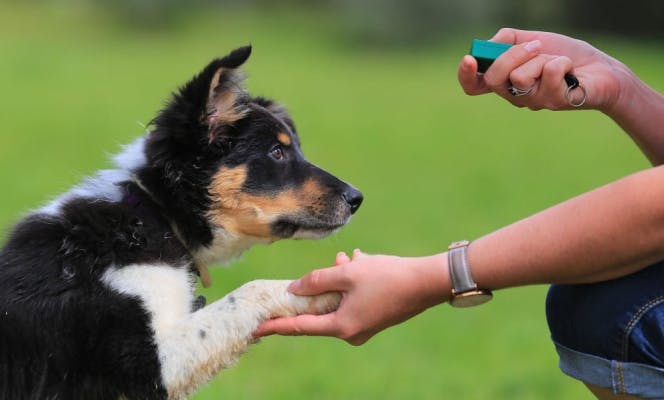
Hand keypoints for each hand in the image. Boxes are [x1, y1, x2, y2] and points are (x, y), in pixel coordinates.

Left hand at [254, 250, 448, 344]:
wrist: (428, 282)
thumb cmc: (388, 276)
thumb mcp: (347, 273)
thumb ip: (317, 280)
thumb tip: (293, 288)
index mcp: (342, 326)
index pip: (300, 327)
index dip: (276, 326)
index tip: (256, 328)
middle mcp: (352, 332)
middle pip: (321, 311)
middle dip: (319, 287)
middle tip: (322, 270)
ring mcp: (365, 326)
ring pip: (339, 300)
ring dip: (339, 279)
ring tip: (349, 258)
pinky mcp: (375, 317)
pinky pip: (353, 299)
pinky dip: (352, 282)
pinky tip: (360, 261)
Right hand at [458, 28, 626, 112]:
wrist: (602, 69)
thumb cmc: (566, 55)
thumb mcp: (534, 39)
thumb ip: (508, 40)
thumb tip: (489, 45)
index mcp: (506, 81)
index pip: (474, 86)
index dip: (466, 76)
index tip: (470, 59)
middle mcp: (515, 96)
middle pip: (493, 79)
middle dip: (512, 55)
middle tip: (536, 46)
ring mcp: (534, 102)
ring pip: (520, 77)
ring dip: (542, 58)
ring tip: (558, 61)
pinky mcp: (554, 102)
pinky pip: (549, 73)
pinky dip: (562, 62)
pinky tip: (571, 70)